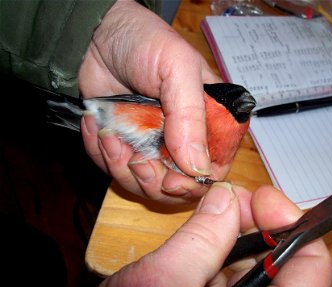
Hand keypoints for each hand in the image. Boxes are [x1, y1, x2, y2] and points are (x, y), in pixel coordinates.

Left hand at [78, 0, 220, 202]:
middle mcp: (183, 137)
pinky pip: (115, 170)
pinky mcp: (125, 145)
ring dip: (123, 168)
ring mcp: (152, 144)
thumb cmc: (145, 42)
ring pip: (145, 184)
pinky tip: (99, 130)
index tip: (172, 180)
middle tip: (136, 160)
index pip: (214, 166)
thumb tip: (198, 167)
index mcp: (208, 120)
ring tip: (110, 135)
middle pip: (179, 185)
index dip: (195, 182)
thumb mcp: (177, 69)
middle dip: (154, 180)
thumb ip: (190, 116)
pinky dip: (102, 156)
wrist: (97, 35)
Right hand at [88, 184, 331, 286]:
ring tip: (216, 212)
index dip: (291, 225)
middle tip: (230, 198)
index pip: (311, 268)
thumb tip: (227, 196)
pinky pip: (235, 278)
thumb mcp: (162, 281)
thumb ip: (200, 236)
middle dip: (257, 224)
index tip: (261, 198)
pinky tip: (207, 236)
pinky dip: (224, 252)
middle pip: (284, 264)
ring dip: (239, 235)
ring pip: (258, 268)